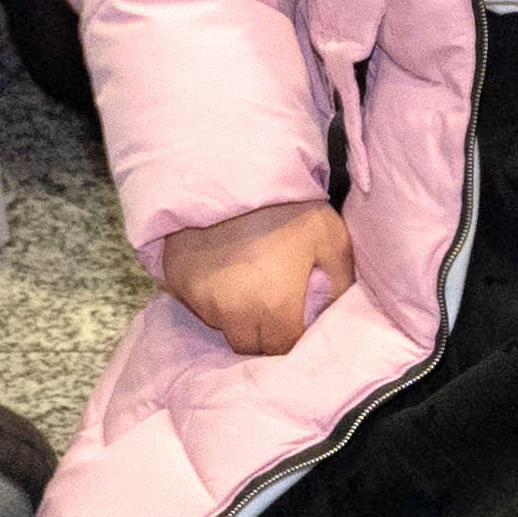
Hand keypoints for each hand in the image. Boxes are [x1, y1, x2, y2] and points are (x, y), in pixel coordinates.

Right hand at [157, 196, 355, 353]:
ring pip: (219, 324)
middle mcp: (231, 312)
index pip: (282, 350)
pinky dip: (208, 293)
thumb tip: (339, 314)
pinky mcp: (176, 280)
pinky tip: (220, 267)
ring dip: (233, 313)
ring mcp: (198, 297)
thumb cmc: (287, 204)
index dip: (291, 339)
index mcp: (273, 308)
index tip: (294, 322)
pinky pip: (194, 301)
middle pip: (248, 345)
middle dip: (262, 333)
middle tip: (271, 306)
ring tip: (245, 281)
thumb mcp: (330, 238)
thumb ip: (341, 284)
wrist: (231, 166)